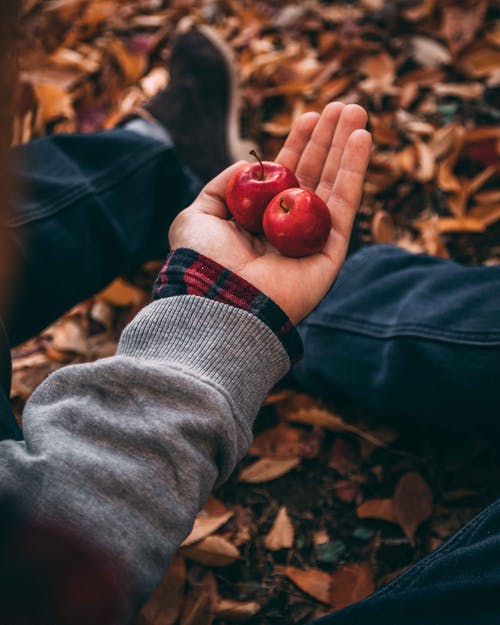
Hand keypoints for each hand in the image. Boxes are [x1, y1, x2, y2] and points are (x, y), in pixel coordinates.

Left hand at [169, 102, 371, 323]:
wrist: (219, 299)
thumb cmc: (203, 261)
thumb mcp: (198, 215)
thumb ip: (222, 187)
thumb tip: (249, 166)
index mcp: (259, 221)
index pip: (285, 176)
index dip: (298, 145)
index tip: (308, 116)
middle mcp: (288, 230)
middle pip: (314, 175)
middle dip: (328, 140)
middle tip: (342, 106)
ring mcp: (312, 241)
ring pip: (334, 185)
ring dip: (347, 147)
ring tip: (357, 111)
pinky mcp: (331, 253)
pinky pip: (346, 207)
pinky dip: (354, 172)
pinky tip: (361, 139)